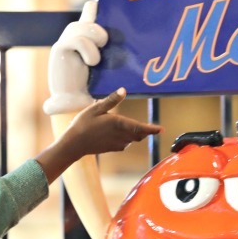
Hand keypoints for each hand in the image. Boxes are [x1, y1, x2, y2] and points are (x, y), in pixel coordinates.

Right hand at [35, 88, 162, 183]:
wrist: (75, 144)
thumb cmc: (83, 124)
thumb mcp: (96, 108)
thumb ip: (111, 100)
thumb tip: (124, 90)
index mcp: (119, 124)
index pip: (141, 128)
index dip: (152, 129)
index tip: (162, 129)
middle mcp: (121, 135)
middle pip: (139, 134)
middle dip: (145, 131)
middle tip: (151, 127)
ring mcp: (118, 144)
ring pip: (133, 139)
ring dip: (135, 134)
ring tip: (133, 127)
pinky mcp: (113, 148)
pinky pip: (125, 143)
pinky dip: (126, 138)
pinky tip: (117, 133)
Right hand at [43, 0, 107, 115]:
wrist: (77, 103)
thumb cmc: (96, 85)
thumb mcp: (109, 63)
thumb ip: (114, 49)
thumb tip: (138, 40)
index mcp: (90, 34)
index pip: (93, 8)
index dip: (100, 0)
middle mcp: (78, 33)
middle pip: (91, 10)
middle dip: (101, 26)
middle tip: (106, 43)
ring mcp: (67, 39)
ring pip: (82, 25)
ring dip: (95, 38)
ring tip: (96, 60)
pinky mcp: (60, 49)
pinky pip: (76, 39)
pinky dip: (87, 50)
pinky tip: (90, 62)